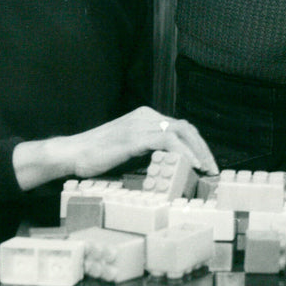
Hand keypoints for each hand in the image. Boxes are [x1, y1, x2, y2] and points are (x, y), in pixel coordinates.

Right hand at [67, 106, 219, 176]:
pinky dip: (182, 152)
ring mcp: (140, 124)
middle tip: (213, 169)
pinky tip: (190, 165)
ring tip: (206, 169)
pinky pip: (166, 140)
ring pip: (180, 131)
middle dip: (203, 148)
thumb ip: (149, 153)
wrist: (72, 154)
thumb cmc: (97, 157)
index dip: (197, 145)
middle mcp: (146, 116)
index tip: (206, 164)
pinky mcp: (134, 136)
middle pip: (185, 128)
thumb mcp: (130, 152)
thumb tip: (172, 168)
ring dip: (198, 151)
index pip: (180, 128)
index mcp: (146, 117)